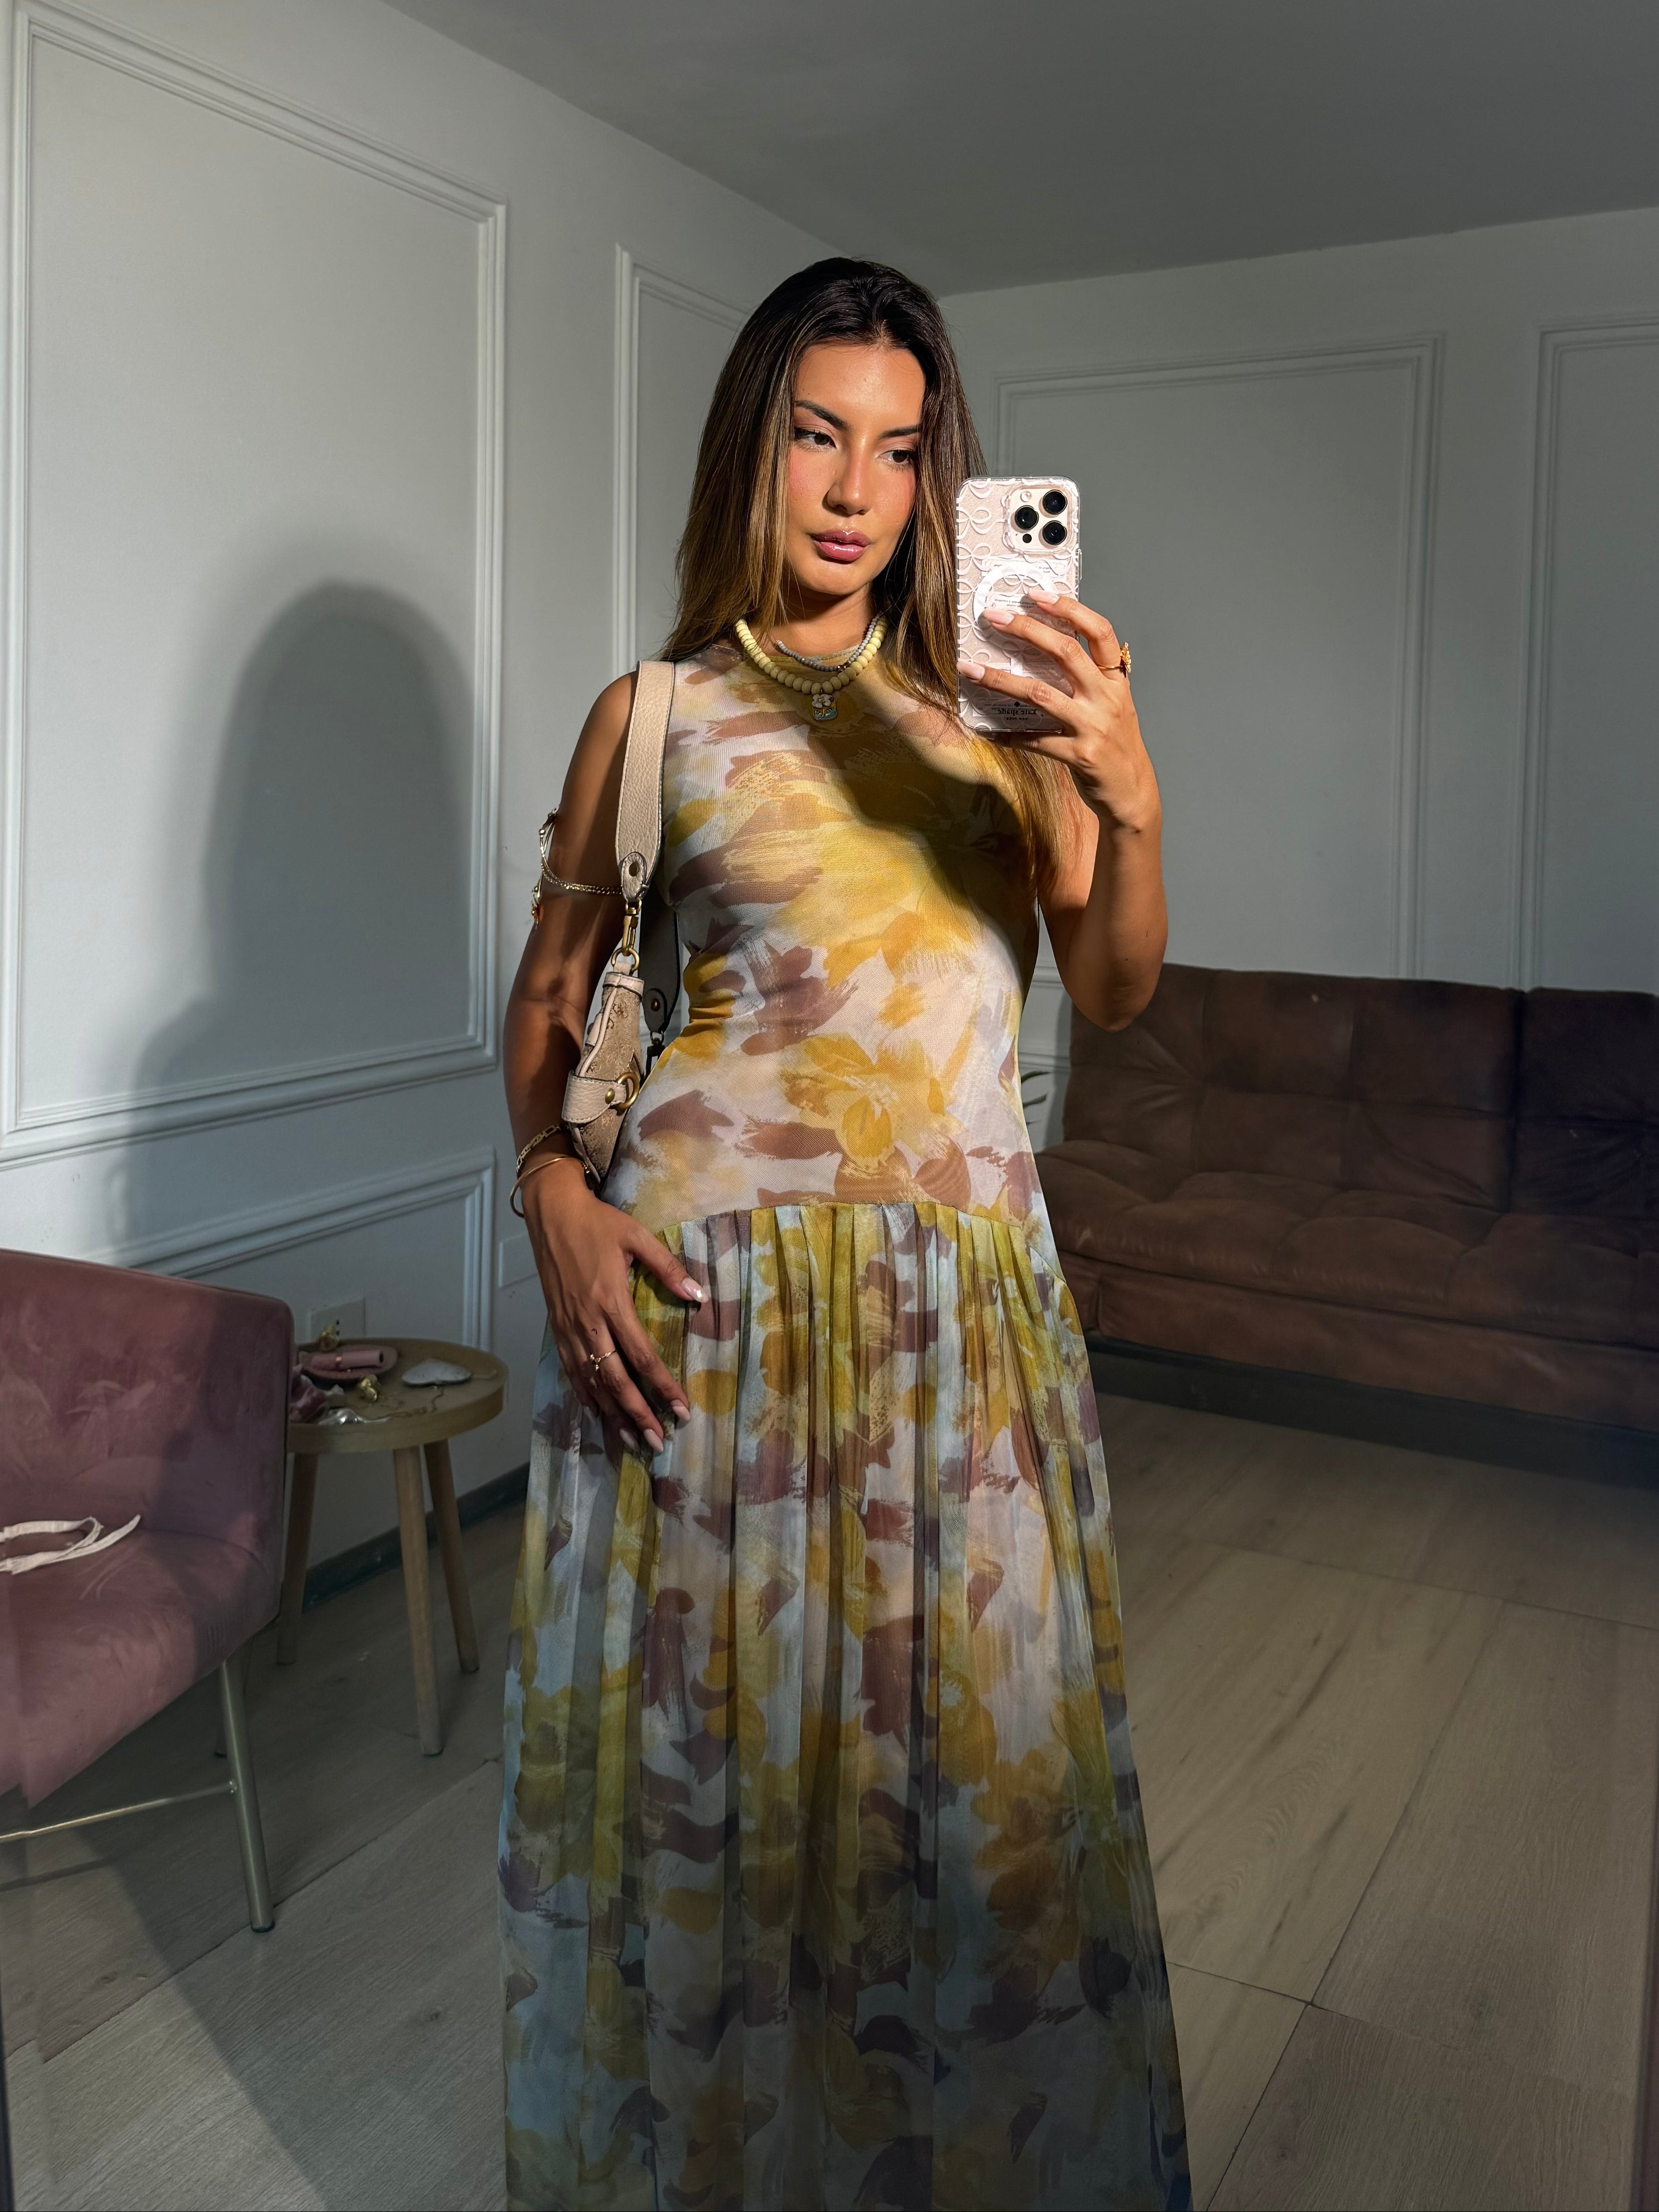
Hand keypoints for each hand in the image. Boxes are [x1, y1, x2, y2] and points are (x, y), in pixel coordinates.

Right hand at [521, 1164, 699, 1454]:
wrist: (550, 1214)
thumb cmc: (597, 1223)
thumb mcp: (637, 1237)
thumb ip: (668, 1268)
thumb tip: (699, 1296)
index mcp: (611, 1301)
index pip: (641, 1356)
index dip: (662, 1387)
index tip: (682, 1411)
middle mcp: (588, 1322)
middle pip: (615, 1380)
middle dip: (638, 1414)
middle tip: (658, 1442)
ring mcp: (569, 1328)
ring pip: (591, 1382)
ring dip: (613, 1414)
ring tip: (633, 1440)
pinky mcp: (556, 1327)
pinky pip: (571, 1371)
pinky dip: (585, 1395)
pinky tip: (598, 1413)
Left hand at [962, 594, 1159, 833]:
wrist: (1132, 792)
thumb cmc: (1116, 744)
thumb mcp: (1114, 704)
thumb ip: (1090, 678)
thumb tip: (1047, 648)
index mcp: (1116, 680)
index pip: (1099, 631)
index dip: (1070, 609)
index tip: (1038, 595)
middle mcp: (1106, 698)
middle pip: (1065, 652)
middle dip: (1027, 630)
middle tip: (995, 617)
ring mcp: (1093, 727)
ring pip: (1040, 693)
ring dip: (1000, 680)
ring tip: (971, 669)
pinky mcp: (1078, 755)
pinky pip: (1034, 741)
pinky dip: (1007, 735)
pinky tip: (985, 730)